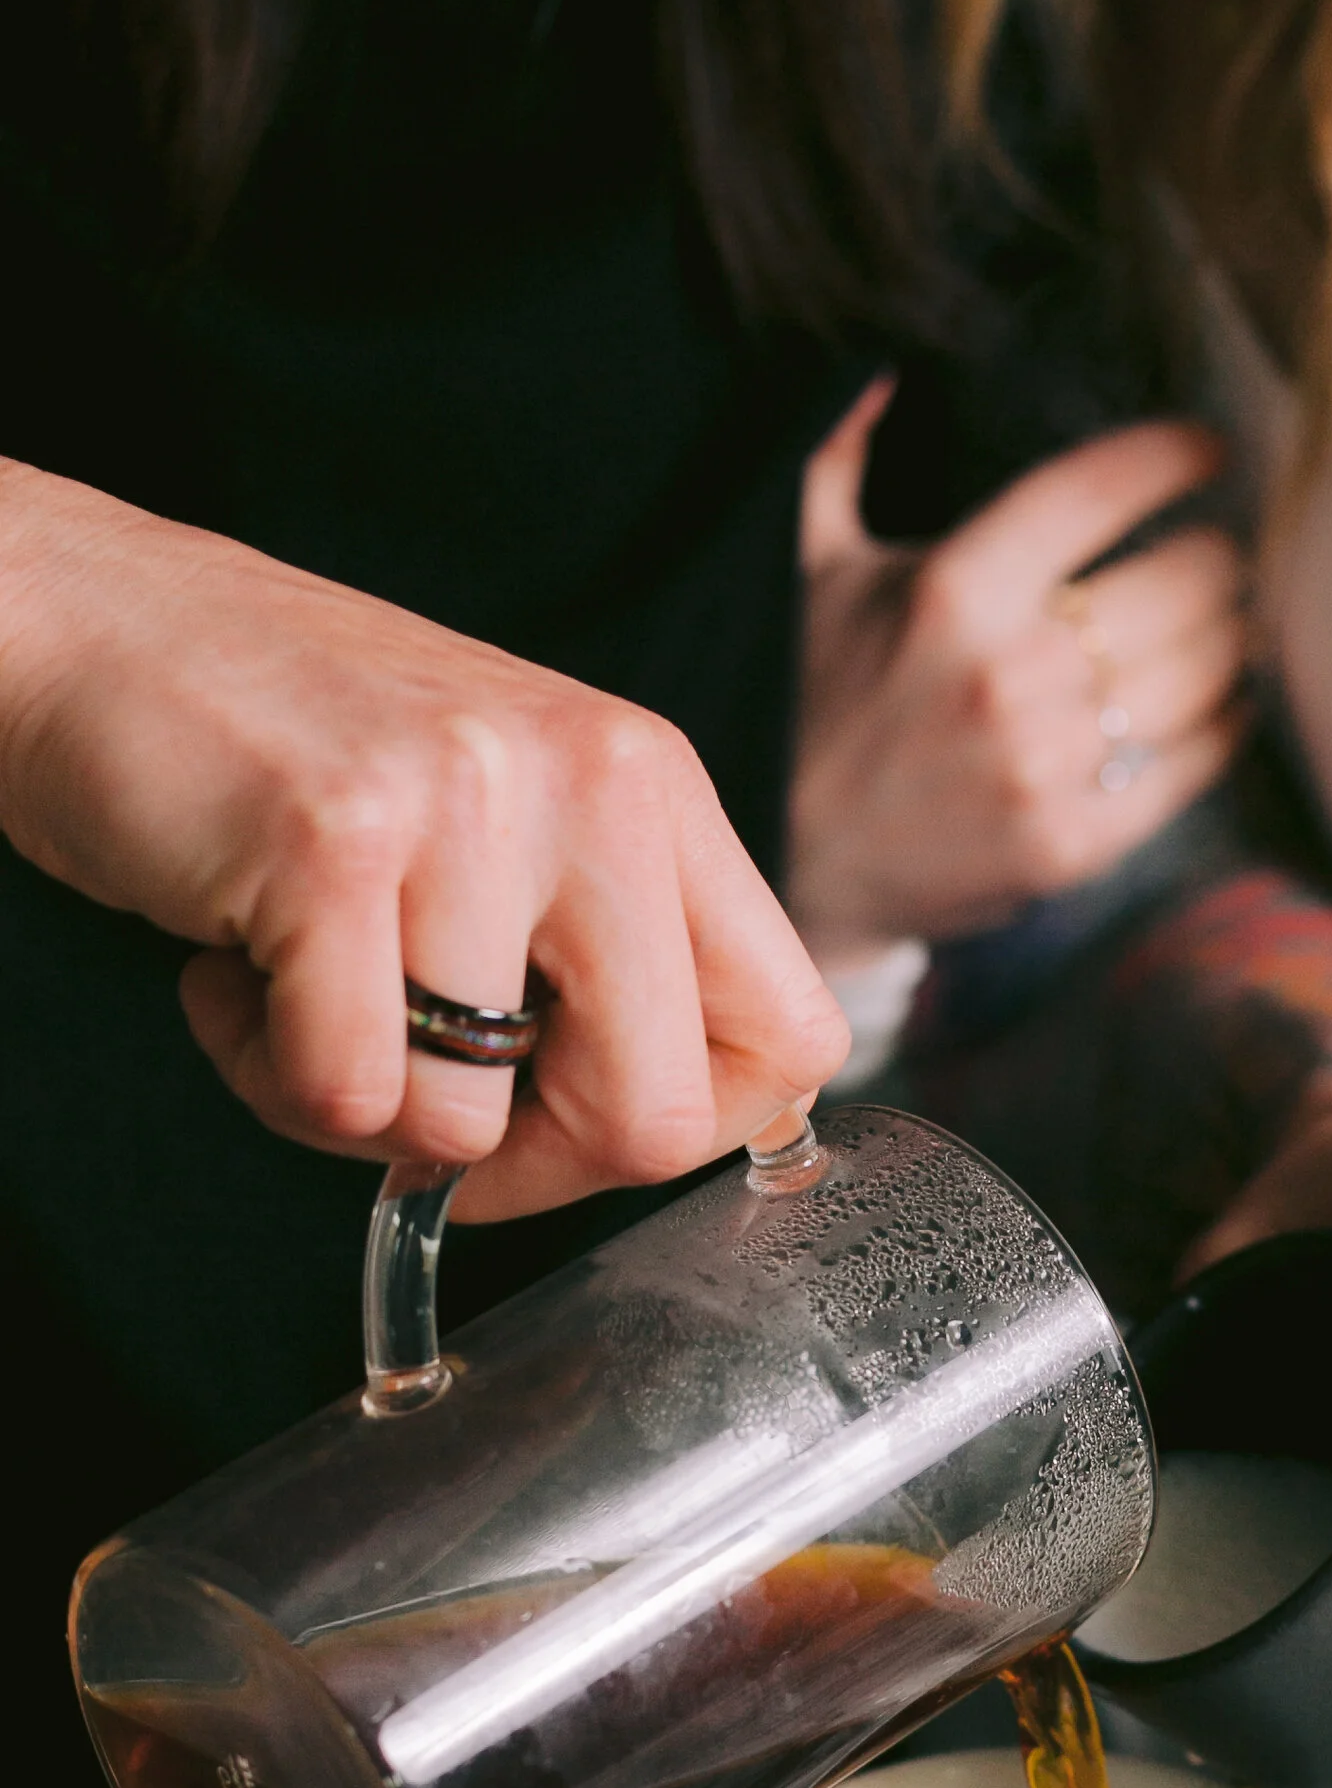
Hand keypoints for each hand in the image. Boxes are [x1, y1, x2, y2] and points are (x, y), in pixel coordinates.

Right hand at [0, 460, 845, 1218]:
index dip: (684, 1132)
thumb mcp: (508, 820)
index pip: (793, 1039)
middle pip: (656, 1120)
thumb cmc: (287, 747)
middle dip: (526, 1168)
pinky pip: (343, 1093)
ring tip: (298, 981)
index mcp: (656, 786)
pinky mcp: (336, 841)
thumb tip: (644, 1136)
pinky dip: (265, 1072)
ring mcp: (471, 805)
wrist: (82, 619)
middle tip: (420, 1091)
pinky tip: (236, 966)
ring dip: (356, 1108)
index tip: (569, 1118)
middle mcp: (597, 782)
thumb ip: (600, 951)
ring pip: (470, 1127)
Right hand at [785, 386, 1251, 955]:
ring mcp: (1046, 767)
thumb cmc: (811, 698)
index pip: (1099, 490)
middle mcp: (1008, 676)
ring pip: (1203, 672)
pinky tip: (1224, 700)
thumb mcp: (810, 569)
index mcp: (952, 589)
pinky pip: (1194, 764)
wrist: (792, 864)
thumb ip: (839, 458)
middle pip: (1184, 582)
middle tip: (1220, 550)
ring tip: (1226, 620)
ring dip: (1229, 637)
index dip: (1174, 457)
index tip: (1206, 449)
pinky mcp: (1072, 844)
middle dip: (1217, 555)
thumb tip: (881, 370)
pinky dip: (1224, 722)